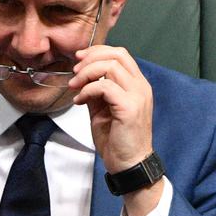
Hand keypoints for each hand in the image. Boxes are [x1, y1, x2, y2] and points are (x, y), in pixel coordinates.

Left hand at [68, 45, 152, 173]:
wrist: (129, 164)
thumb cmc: (117, 138)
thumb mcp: (103, 108)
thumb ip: (96, 90)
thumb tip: (81, 76)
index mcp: (137, 85)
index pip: (121, 54)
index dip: (97, 51)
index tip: (79, 58)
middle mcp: (141, 87)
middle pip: (117, 55)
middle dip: (91, 58)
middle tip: (75, 71)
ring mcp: (137, 96)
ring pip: (111, 67)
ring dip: (87, 73)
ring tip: (74, 86)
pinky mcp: (129, 108)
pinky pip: (105, 87)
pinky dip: (87, 90)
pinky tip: (79, 101)